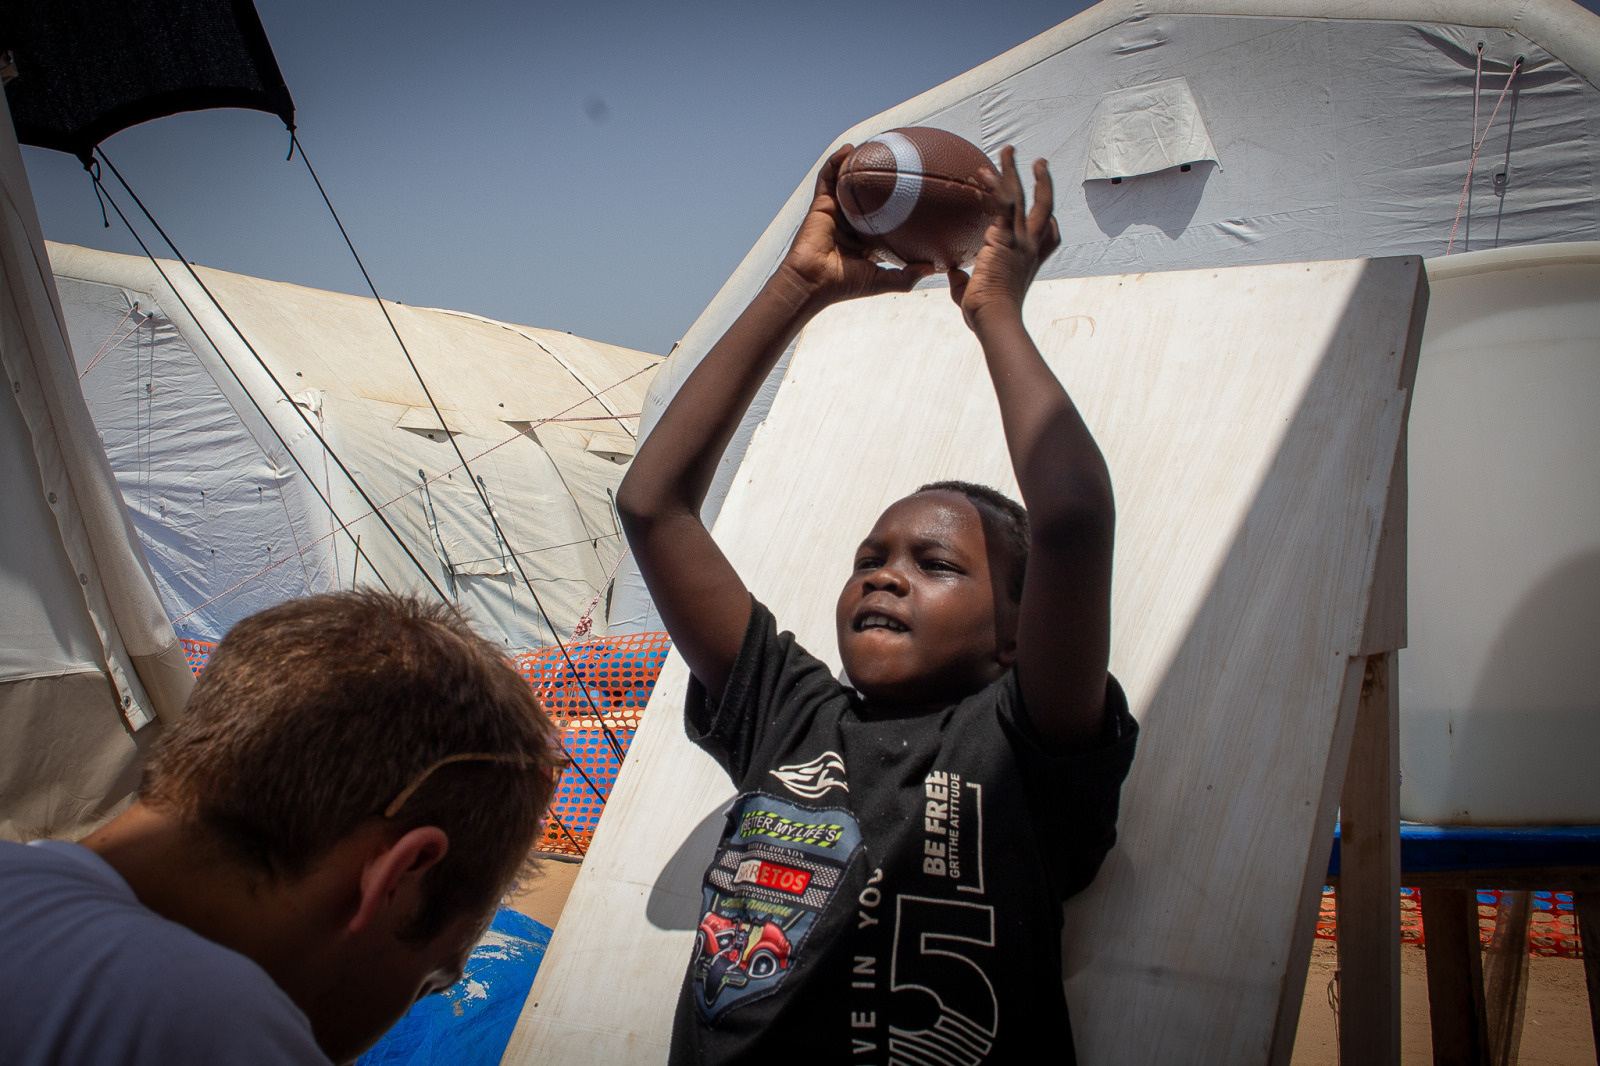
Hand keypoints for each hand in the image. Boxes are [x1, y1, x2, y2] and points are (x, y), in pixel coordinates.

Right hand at [774, 145, 932, 308]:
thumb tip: (933, 268)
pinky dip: (836, 162)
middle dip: (878, 178)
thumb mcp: (882, 281)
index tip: (912, 190)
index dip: (895, 203)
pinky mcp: (820, 205)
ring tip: (871, 145)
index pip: (882, 216)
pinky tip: (848, 149)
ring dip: (856, 163)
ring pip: (847, 183)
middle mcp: (850, 223)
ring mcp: (835, 212)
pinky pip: (827, 178)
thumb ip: (906, 276)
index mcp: (864, 239)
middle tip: (895, 161)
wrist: (814, 282)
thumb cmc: (844, 285)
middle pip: (866, 195)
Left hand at [948, 146, 1060, 330]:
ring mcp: (1021, 241)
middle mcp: (1030, 247)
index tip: (1052, 218)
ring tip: (1009, 149)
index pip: (1049, 240)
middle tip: (1040, 163)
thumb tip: (952, 273)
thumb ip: (964, 282)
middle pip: (1045, 208)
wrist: (995, 317)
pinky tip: (985, 171)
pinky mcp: (1006, 237)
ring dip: (1015, 170)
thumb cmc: (986, 315)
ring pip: (1024, 196)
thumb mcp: (974, 296)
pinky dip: (996, 185)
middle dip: (1044, 183)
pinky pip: (1004, 203)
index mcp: (1029, 262)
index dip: (1052, 227)